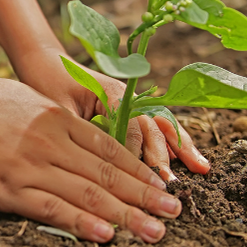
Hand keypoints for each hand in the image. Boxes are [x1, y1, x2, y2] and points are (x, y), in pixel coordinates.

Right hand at [0, 73, 183, 243]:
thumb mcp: (23, 99)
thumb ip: (52, 119)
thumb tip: (76, 133)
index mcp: (55, 117)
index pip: (109, 149)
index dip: (140, 170)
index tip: (162, 186)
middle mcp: (50, 140)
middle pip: (107, 173)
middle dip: (145, 195)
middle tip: (175, 213)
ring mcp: (29, 164)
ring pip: (87, 194)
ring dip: (126, 214)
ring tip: (155, 230)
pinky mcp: (5, 187)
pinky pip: (50, 208)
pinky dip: (81, 223)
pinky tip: (106, 234)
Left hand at [12, 47, 209, 180]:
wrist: (45, 62)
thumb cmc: (46, 84)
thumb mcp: (59, 109)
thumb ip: (81, 131)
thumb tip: (95, 164)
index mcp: (111, 93)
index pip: (131, 128)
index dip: (137, 155)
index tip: (143, 180)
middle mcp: (127, 96)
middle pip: (152, 127)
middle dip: (163, 157)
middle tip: (171, 185)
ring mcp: (131, 101)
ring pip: (161, 125)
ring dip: (180, 147)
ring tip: (202, 168)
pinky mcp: (129, 109)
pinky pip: (155, 126)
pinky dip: (174, 141)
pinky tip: (192, 159)